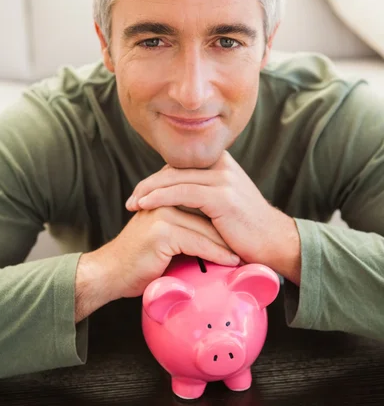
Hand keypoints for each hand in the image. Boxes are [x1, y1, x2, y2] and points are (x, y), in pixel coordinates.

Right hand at [74, 206, 240, 320]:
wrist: (111, 272)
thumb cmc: (139, 257)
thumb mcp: (163, 231)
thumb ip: (183, 219)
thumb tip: (216, 224)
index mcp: (163, 190)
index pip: (202, 195)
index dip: (223, 210)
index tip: (244, 226)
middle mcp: (162, 197)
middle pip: (207, 210)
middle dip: (229, 226)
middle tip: (250, 240)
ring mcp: (162, 212)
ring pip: (205, 227)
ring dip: (227, 242)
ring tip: (245, 253)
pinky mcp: (162, 231)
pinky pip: (198, 242)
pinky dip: (217, 253)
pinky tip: (230, 261)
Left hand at [126, 151, 300, 283]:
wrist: (275, 243)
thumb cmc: (247, 230)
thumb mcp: (224, 203)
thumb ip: (204, 193)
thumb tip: (176, 197)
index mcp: (221, 163)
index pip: (180, 165)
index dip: (158, 178)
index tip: (140, 193)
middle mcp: (223, 165)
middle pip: (174, 168)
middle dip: (149, 184)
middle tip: (131, 199)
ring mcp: (223, 179)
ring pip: (175, 178)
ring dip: (149, 190)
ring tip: (133, 204)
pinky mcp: (221, 196)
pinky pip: (182, 193)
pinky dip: (160, 197)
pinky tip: (146, 205)